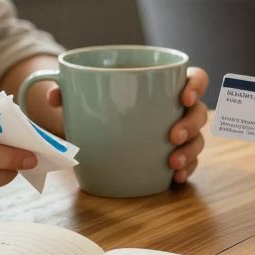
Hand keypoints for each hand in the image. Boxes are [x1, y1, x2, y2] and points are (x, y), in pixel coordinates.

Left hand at [45, 66, 209, 183]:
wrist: (97, 127)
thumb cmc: (99, 103)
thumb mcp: (84, 96)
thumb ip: (69, 91)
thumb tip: (55, 95)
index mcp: (164, 85)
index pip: (194, 77)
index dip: (196, 85)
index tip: (183, 96)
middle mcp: (177, 108)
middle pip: (199, 111)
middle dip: (191, 124)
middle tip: (172, 136)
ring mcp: (180, 133)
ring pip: (198, 139)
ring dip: (190, 151)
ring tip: (173, 162)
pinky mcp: (174, 155)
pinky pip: (190, 162)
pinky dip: (186, 169)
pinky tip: (176, 176)